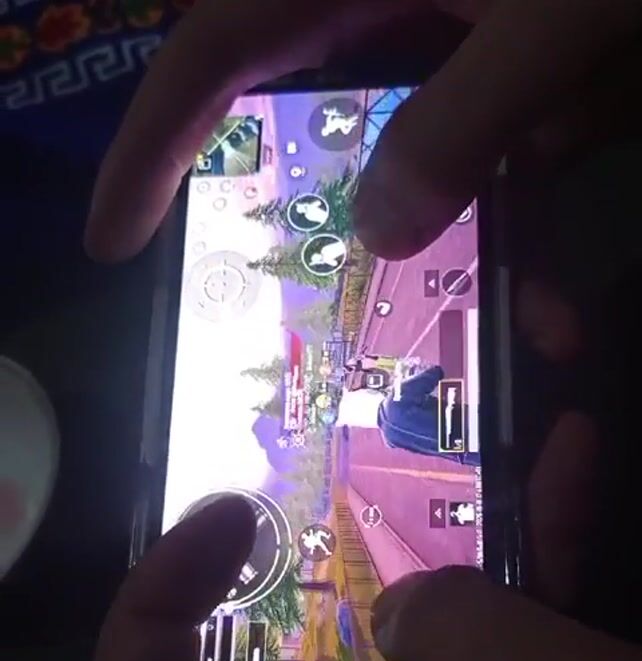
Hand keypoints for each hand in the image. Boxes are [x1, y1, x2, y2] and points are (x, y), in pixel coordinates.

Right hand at [84, 0, 641, 261]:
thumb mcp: (553, 17)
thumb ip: (462, 121)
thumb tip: (382, 228)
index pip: (208, 58)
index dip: (147, 149)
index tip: (109, 239)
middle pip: (293, 113)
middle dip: (290, 216)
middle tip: (280, 309)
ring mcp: (443, 32)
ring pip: (396, 155)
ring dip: (436, 248)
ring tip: (478, 335)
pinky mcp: (499, 62)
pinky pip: (474, 156)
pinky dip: (505, 226)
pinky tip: (547, 299)